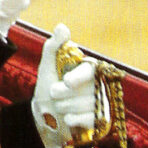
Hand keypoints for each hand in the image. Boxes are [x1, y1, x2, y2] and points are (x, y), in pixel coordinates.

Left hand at [31, 24, 96, 147]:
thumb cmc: (48, 85)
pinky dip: (74, 119)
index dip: (79, 77)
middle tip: (54, 94)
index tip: (67, 82)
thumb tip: (62, 26)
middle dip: (64, 95)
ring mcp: (102, 102)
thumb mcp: (47, 65)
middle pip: (87, 91)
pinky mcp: (101, 120)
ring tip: (60, 105)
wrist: (45, 113)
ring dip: (66, 107)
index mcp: (89, 68)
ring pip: (87, 106)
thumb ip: (54, 46)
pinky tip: (67, 118)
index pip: (91, 70)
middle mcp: (100, 84)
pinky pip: (89, 120)